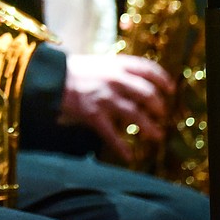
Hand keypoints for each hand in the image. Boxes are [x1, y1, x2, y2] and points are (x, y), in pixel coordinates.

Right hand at [60, 53, 174, 162]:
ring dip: (149, 128)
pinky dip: (122, 147)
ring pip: (136, 115)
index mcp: (116, 64)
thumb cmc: (73, 70)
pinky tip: (129, 156)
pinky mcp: (94, 114)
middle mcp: (115, 80)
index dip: (163, 79)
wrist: (49, 77)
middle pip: (148, 94)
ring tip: (156, 136)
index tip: (171, 89)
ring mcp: (105, 98)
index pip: (148, 69)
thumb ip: (118, 71)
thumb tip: (137, 84)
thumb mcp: (98, 62)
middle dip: (159, 106)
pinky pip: (112, 134)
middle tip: (162, 114)